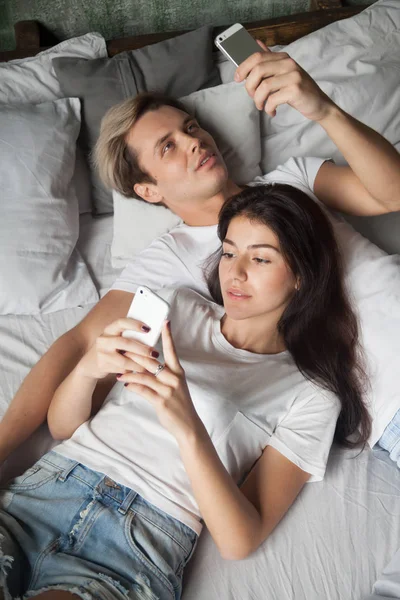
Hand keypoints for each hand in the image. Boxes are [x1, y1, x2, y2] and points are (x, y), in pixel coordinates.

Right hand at [78, 318, 160, 379]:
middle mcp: (104, 339)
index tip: (148, 329)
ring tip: (149, 366)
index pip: (121, 322)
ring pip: (124, 359)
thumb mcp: (116, 338)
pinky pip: (121, 369)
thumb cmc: (110, 349)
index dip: (134, 324)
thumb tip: (151, 335)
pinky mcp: (103, 365)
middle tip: (154, 353)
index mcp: (110, 329)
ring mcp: (102, 353)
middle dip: (142, 349)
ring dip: (139, 363)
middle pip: (125, 343)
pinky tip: (140, 371)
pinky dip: (132, 370)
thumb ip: (128, 335)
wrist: (90, 364)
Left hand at [118, 321, 200, 442]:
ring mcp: (168, 389)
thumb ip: (164, 375)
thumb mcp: (176, 386)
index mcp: (178, 372)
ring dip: (130, 371)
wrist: (188, 425)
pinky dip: (133, 386)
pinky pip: (143, 390)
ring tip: (119, 370)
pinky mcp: (161, 401)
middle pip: (151, 361)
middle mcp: (174, 378)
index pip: (172, 350)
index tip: (165, 322)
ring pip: (144, 375)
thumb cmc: (180, 404)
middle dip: (135, 354)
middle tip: (122, 348)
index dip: (168, 336)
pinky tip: (125, 384)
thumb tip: (146, 365)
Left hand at [234, 39, 334, 120]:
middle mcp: (288, 64)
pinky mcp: (295, 90)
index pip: (257, 56)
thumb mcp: (283, 73)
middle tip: (253, 97)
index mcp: (283, 58)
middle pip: (258, 70)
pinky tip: (272, 111)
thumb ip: (270, 59)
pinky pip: (273, 99)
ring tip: (261, 106)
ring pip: (264, 86)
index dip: (243, 67)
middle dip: (249, 86)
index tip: (237, 78)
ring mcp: (293, 76)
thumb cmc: (298, 90)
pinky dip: (268, 108)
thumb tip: (256, 43)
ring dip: (258, 100)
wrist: (318, 104)